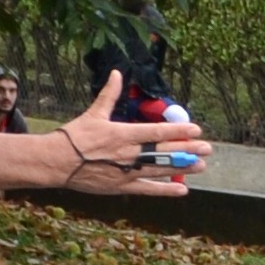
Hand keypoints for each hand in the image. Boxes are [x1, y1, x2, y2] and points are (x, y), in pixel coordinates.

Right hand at [49, 69, 203, 195]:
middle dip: (187, 150)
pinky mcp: (121, 186)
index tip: (195, 129)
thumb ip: (109, 95)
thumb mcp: (93, 114)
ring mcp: (126, 172)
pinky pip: (147, 189)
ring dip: (182, 168)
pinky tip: (182, 190)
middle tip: (208, 149)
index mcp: (122, 134)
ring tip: (201, 165)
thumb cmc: (74, 136)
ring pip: (160, 170)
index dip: (178, 131)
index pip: (157, 131)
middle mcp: (128, 154)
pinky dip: (165, 190)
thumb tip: (117, 73)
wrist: (56, 162)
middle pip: (163, 151)